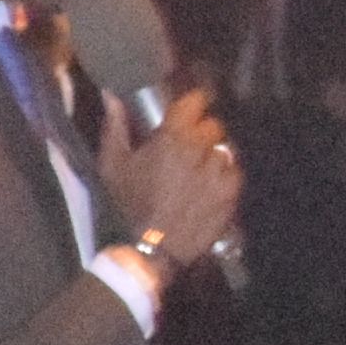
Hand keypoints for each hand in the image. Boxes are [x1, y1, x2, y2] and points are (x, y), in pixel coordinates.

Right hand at [105, 96, 242, 265]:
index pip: (196, 103)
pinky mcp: (231, 192)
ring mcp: (219, 171)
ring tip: (197, 171)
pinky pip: (233, 172)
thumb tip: (112, 95)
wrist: (149, 248)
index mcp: (172, 138)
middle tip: (186, 148)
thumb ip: (115, 127)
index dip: (193, 103)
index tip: (188, 109)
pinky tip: (207, 188)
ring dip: (212, 156)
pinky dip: (223, 176)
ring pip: (224, 149)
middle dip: (201, 134)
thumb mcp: (112, 165)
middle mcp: (200, 149)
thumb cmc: (126, 204)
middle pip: (213, 127)